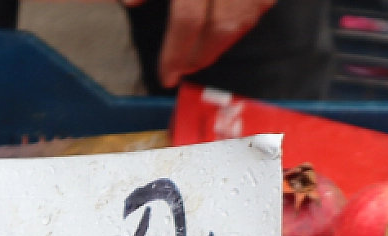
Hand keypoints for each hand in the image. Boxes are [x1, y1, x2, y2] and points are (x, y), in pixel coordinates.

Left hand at [124, 0, 277, 88]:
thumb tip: (129, 4)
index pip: (188, 20)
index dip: (176, 53)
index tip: (167, 77)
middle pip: (220, 28)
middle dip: (201, 55)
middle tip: (185, 69)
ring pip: (242, 22)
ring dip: (222, 42)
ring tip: (204, 54)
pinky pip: (259, 6)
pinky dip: (242, 21)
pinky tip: (228, 27)